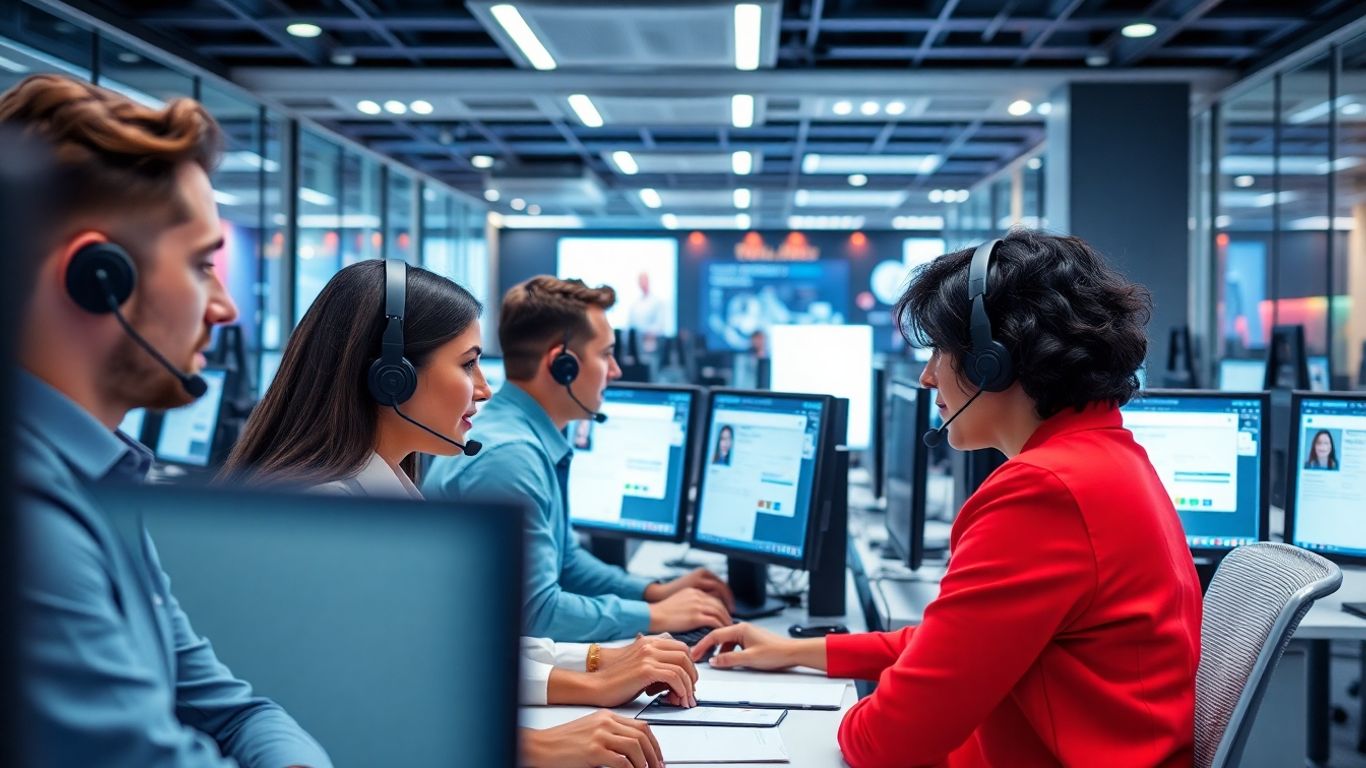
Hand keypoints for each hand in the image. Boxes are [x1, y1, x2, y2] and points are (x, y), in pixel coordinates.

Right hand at [520, 711, 662, 767]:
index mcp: (606, 716)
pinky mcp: (594, 751)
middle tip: (657, 767)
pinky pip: (622, 761)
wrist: (539, 746)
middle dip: (654, 754)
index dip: (653, 742)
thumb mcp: (590, 731)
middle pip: (642, 735)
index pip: (640, 726)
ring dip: (646, 763)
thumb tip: (631, 749)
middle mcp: (605, 722)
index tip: (657, 756)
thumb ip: (609, 734)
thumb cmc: (560, 742)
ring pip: (636, 747)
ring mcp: (599, 735)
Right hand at [597, 634, 698, 706]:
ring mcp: (647, 656)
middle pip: (685, 655)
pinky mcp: (645, 670)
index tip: (689, 680)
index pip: (681, 647)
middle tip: (690, 691)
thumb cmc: (615, 681)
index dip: (689, 665)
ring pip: (682, 666)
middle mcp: (649, 645)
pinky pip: (674, 676)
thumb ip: (658, 667)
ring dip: (688, 686)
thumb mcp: (640, 667)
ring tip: (685, 700)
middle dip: (692, 675)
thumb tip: (678, 680)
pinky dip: (681, 689)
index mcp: (648, 642)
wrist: (596, 686)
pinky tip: (677, 698)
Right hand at [648, 587, 730, 632]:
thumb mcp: (678, 601)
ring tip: (727, 631)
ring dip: (726, 622)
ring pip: (720, 612)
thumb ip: (690, 603)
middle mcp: (697, 596)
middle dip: (727, 614)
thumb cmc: (661, 613)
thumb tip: (698, 613)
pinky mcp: (696, 617)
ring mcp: (697, 605)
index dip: (721, 607)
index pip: (714, 597)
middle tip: (730, 624)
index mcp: (693, 591)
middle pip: (719, 604)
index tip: (725, 615)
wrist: (652, 615)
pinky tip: (721, 634)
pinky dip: (720, 628)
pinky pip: (714, 621)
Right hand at [690, 622, 824, 671]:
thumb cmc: (776, 652)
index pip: (714, 635)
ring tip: (714, 662)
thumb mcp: (749, 659)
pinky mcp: (752, 641)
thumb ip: (729, 660)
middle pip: (719, 637)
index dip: (702, 645)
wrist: (793, 652)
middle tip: (699, 658)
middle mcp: (743, 629)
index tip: (694, 654)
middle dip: (708, 648)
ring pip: (727, 642)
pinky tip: (729, 660)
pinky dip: (729, 652)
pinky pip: (735, 645)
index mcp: (741, 629)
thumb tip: (713, 661)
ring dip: (719, 651)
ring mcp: (748, 634)